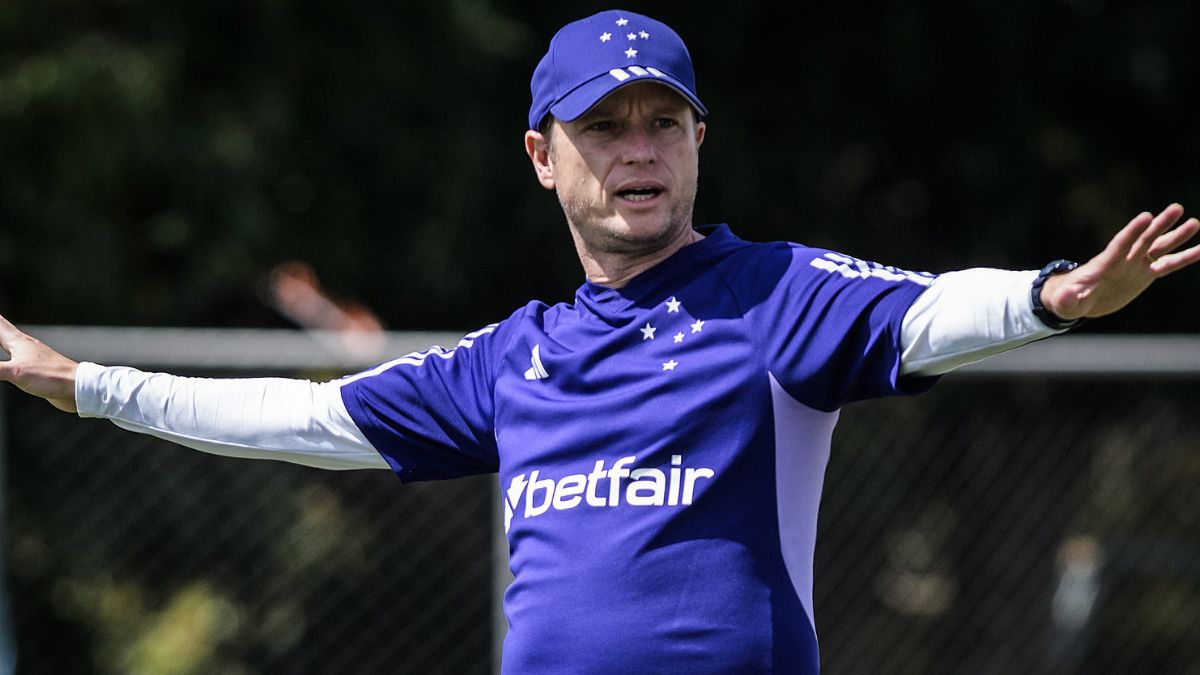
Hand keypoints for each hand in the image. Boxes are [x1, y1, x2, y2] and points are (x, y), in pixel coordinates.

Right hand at [0, 313, 78, 412]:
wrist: (77, 388)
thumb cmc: (51, 376)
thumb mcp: (16, 372)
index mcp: (18, 341)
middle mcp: (25, 345)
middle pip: (2, 331)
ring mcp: (32, 357)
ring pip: (9, 344)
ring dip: (0, 339)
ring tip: (0, 337)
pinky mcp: (36, 369)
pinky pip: (15, 359)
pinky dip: (6, 358)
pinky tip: (9, 362)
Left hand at [1041, 203, 1199, 320]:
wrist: (1078, 300)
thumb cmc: (1068, 299)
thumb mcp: (1066, 302)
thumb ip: (1068, 299)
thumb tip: (1066, 297)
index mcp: (1105, 264)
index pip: (1121, 244)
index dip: (1132, 231)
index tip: (1146, 216)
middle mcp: (1124, 261)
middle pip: (1144, 239)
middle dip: (1159, 225)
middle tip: (1176, 208)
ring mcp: (1135, 266)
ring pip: (1159, 248)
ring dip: (1176, 236)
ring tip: (1194, 223)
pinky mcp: (1144, 275)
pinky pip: (1167, 266)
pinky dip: (1184, 258)